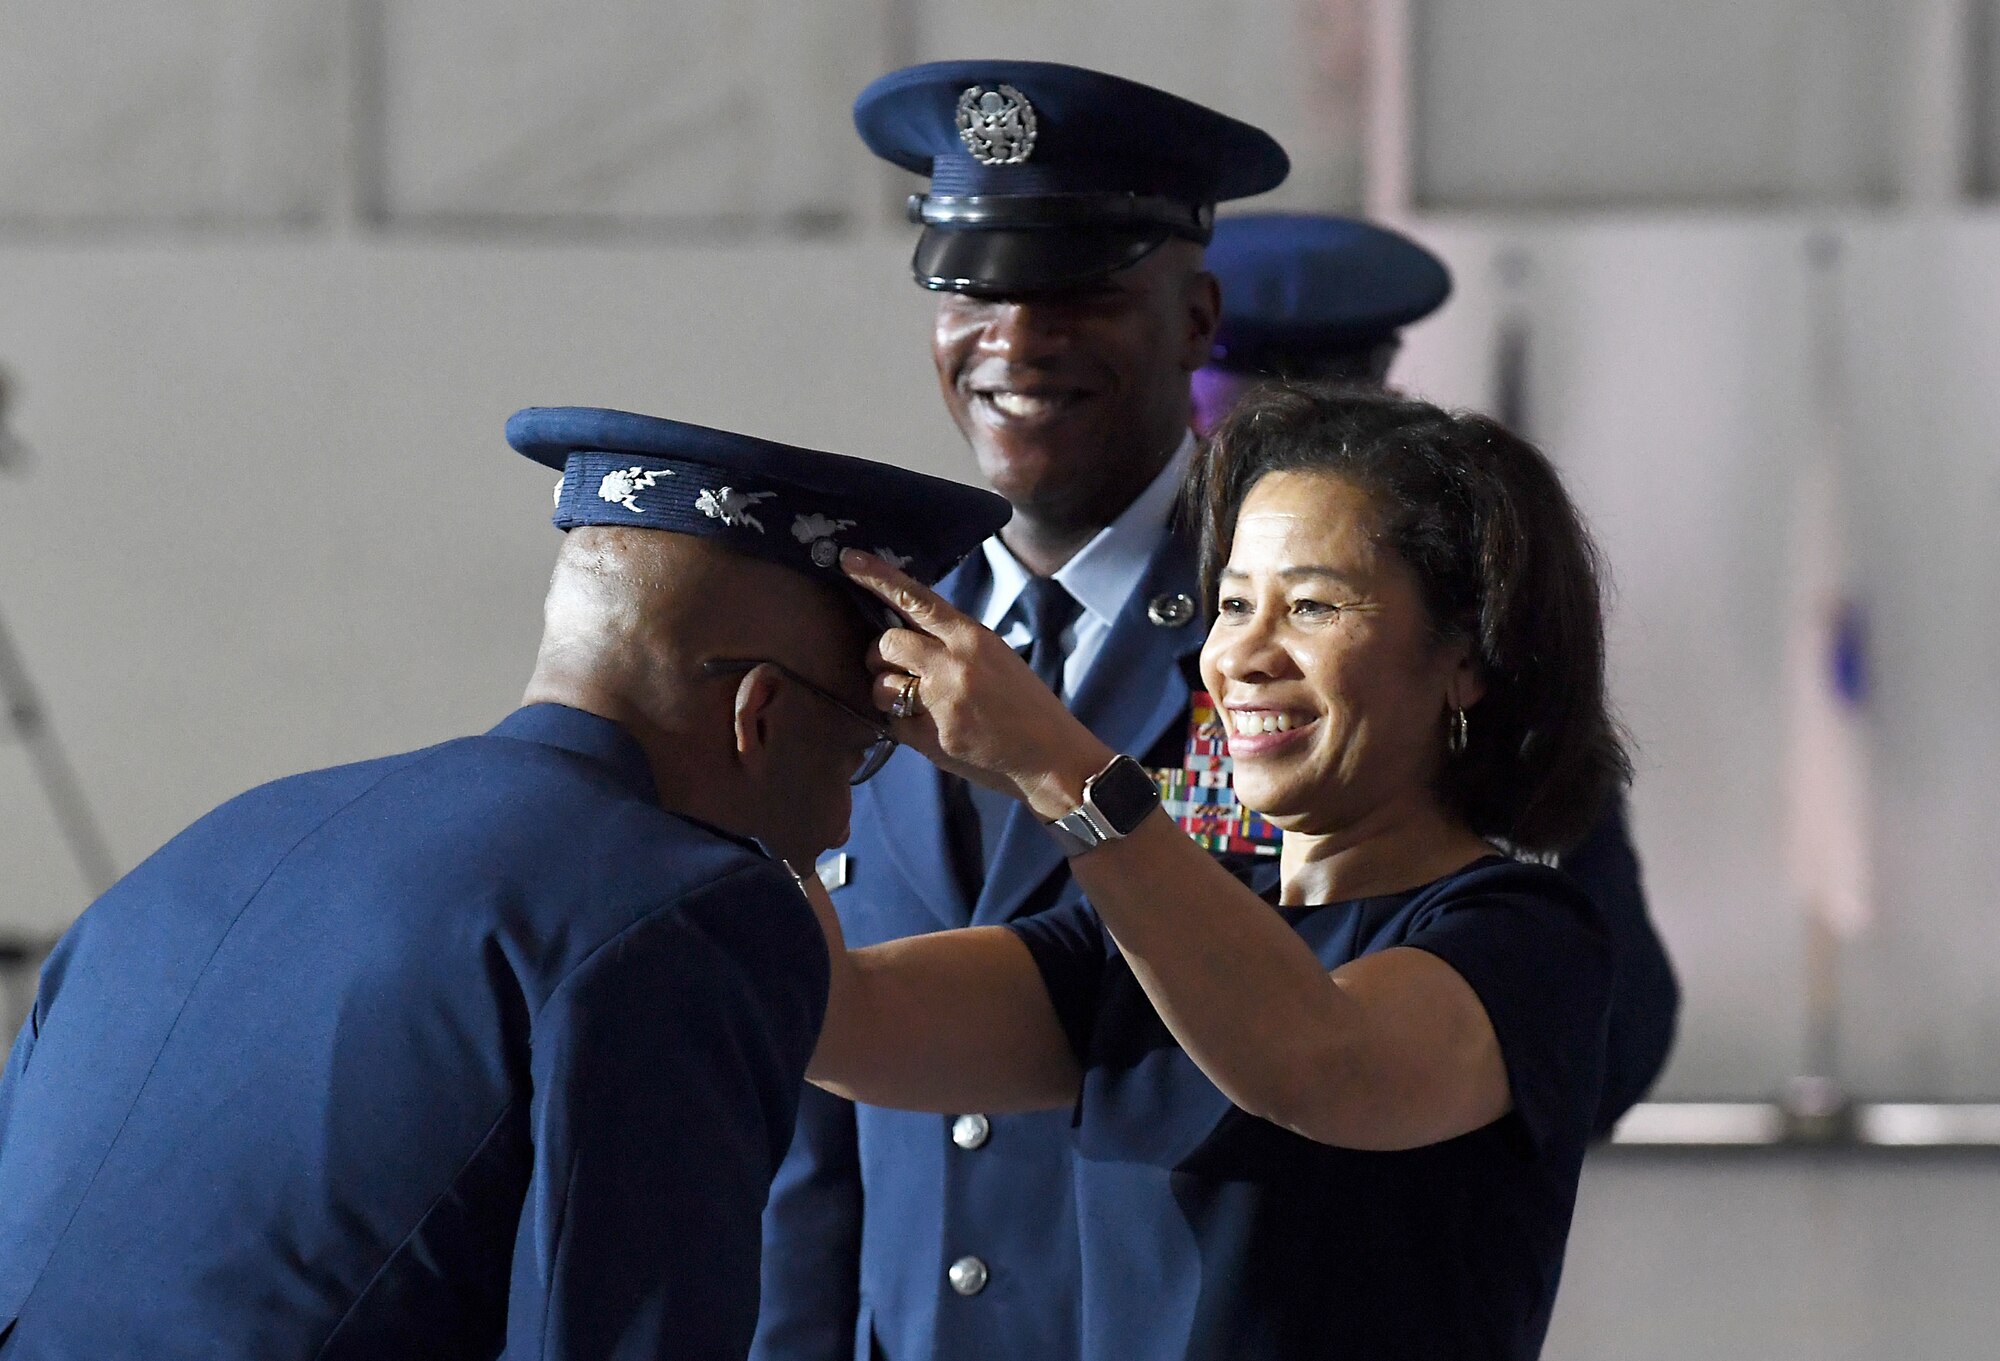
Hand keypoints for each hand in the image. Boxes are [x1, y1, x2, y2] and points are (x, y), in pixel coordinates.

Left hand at [840, 549, 1112, 817]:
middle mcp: (953, 664)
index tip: (848, 560)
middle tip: (894, 669)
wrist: (1052, 757)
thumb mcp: (996, 658)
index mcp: (972, 637)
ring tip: (915, 704)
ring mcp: (941, 702)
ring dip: (886, 693)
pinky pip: (891, 723)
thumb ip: (953, 643)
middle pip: (885, 643)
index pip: (915, 598)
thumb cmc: (1026, 706)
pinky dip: (901, 725)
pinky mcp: (932, 738)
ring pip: (880, 685)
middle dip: (878, 655)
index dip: (877, 577)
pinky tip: (930, 729)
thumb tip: (906, 633)